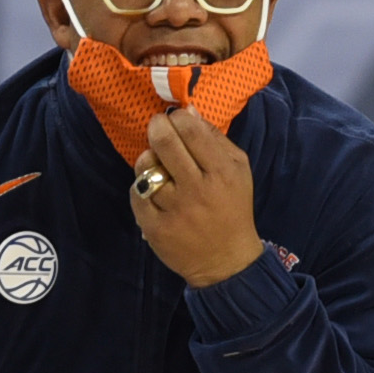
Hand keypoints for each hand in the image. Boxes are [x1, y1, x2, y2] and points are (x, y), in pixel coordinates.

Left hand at [130, 107, 264, 288]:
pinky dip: (139, 187)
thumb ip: (215, 139)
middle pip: (165, 143)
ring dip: (147, 160)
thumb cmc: (233, 208)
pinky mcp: (156, 229)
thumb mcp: (238, 170)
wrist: (226, 261)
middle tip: (157, 129)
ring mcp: (175, 211)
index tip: (175, 119)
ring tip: (155, 163)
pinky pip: (136, 196)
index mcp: (221, 172)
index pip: (191, 130)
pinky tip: (149, 189)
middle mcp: (197, 190)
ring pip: (146, 169)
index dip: (177, 118)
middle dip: (156, 127)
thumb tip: (188, 111)